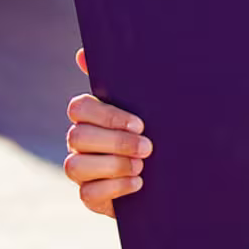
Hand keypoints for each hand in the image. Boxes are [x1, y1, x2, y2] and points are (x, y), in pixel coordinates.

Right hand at [63, 47, 149, 217]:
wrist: (173, 173)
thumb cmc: (158, 131)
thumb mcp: (149, 105)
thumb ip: (123, 80)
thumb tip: (82, 52)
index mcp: (91, 115)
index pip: (80, 107)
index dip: (107, 116)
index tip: (140, 123)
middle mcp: (79, 141)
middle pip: (78, 137)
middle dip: (116, 143)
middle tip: (148, 147)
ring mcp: (82, 169)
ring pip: (75, 166)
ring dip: (114, 165)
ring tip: (142, 166)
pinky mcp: (90, 196)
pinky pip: (86, 194)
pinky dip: (114, 188)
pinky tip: (138, 184)